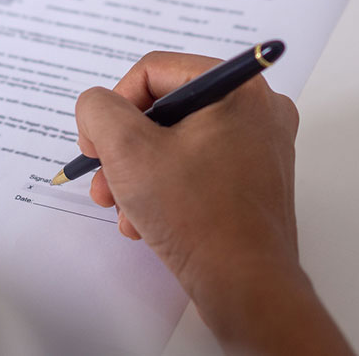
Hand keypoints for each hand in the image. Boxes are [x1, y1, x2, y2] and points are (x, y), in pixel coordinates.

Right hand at [74, 52, 351, 353]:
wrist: (247, 287)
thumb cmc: (197, 217)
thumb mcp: (128, 151)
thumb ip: (99, 110)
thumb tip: (97, 106)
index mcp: (238, 88)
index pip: (155, 71)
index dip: (115, 105)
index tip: (97, 142)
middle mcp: (258, 109)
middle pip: (166, 109)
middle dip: (124, 147)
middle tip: (103, 178)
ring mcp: (261, 146)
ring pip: (178, 142)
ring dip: (139, 173)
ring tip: (122, 209)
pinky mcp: (255, 181)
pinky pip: (198, 167)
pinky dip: (166, 188)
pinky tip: (145, 221)